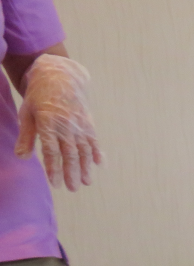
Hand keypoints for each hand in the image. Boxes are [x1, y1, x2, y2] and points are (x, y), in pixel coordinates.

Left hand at [15, 54, 102, 190]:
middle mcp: (66, 125)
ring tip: (86, 182)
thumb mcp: (27, 113)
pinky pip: (94, 141)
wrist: (60, 77)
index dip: (53, 168)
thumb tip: (22, 157)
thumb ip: (26, 136)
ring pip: (84, 150)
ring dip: (86, 167)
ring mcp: (79, 125)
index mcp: (48, 123)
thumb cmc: (39, 97)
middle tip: (72, 188)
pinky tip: (99, 164)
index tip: (55, 183)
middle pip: (70, 154)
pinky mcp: (88, 123)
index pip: (51, 151)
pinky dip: (98, 153)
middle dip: (71, 172)